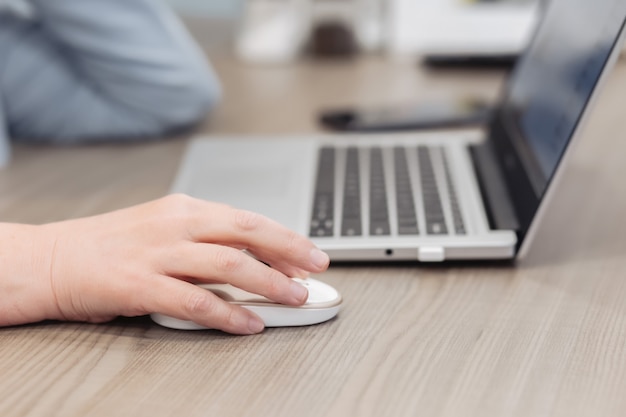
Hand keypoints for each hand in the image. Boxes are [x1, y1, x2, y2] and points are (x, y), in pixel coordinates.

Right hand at [0, 194, 329, 333]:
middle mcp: (176, 224)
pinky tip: (248, 324)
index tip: (309, 253)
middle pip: (248, 232)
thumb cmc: (108, 247)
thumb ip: (203, 242)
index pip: (247, 219)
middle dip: (290, 250)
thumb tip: (250, 261)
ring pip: (230, 264)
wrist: (50, 259)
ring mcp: (158, 253)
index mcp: (184, 209)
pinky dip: (228, 314)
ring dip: (269, 283)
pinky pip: (196, 300)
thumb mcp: (162, 230)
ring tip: (294, 298)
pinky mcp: (140, 284)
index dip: (285, 237)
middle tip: (318, 269)